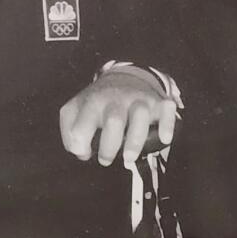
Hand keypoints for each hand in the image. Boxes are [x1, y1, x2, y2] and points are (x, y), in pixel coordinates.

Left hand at [60, 69, 177, 167]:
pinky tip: (164, 138)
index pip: (84, 120)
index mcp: (93, 101)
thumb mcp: (75, 110)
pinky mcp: (158, 103)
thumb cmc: (98, 102)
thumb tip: (82, 152)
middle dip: (109, 145)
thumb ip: (69, 131)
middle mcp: (117, 100)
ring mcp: (139, 100)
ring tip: (128, 158)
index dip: (80, 140)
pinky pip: (167, 110)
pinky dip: (167, 124)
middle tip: (105, 160)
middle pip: (114, 120)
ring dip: (135, 140)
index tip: (84, 152)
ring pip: (140, 115)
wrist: (125, 77)